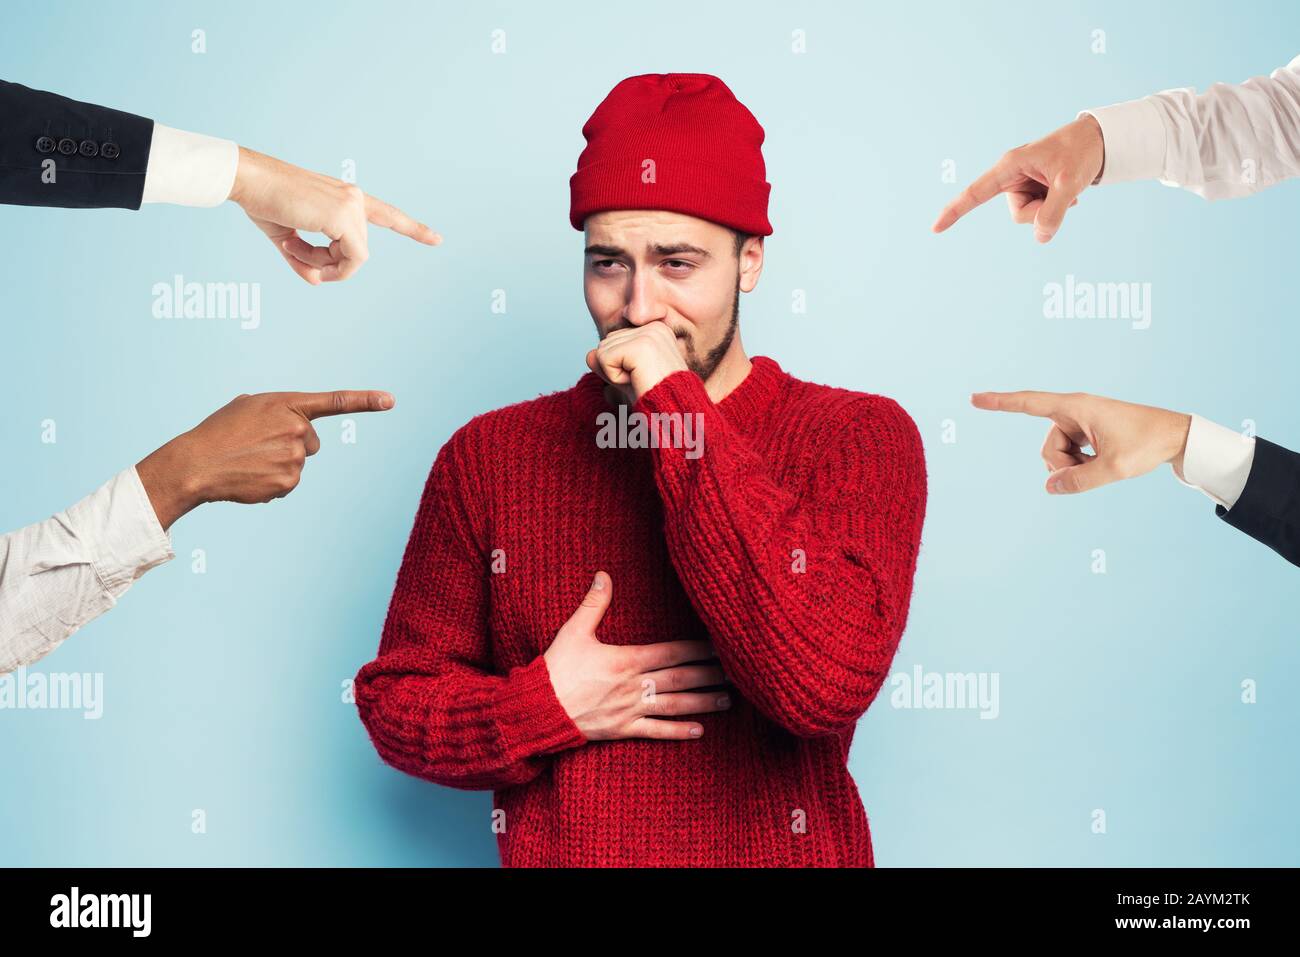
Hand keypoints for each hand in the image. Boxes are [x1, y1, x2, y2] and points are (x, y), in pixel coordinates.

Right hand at [135, 390, 394, 528]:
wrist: (196, 463)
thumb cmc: (219, 432)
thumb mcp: (248, 406)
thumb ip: (278, 410)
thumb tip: (295, 429)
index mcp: (288, 405)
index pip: (335, 402)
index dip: (365, 401)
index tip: (391, 400)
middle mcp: (298, 429)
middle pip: (312, 442)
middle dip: (291, 444)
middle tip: (258, 445)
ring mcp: (296, 457)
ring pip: (299, 463)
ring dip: (279, 463)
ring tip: (249, 460)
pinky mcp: (290, 482)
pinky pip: (290, 483)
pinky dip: (273, 482)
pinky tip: (251, 476)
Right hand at [228, 147, 440, 283]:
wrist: (248, 180)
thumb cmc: (263, 201)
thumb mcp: (286, 237)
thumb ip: (304, 260)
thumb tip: (318, 282)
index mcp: (344, 197)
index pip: (385, 213)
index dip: (412, 228)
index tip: (437, 239)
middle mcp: (353, 198)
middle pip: (358, 251)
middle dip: (330, 264)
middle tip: (295, 255)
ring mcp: (351, 205)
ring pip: (356, 258)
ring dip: (325, 265)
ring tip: (292, 248)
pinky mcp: (343, 217)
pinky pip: (350, 260)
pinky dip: (328, 266)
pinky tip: (297, 248)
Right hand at [544, 572, 732, 740]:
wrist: (537, 710)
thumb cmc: (555, 669)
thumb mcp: (573, 631)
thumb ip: (594, 603)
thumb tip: (603, 574)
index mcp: (627, 659)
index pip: (672, 652)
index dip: (699, 649)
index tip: (721, 645)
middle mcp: (635, 685)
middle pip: (681, 678)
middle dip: (710, 674)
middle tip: (738, 673)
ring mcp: (630, 710)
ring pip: (675, 705)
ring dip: (703, 702)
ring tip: (727, 699)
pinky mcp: (623, 729)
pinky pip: (656, 731)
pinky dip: (678, 731)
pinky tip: (699, 731)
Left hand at [585, 321, 687, 404]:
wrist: (675, 413)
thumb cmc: (656, 398)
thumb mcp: (627, 378)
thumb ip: (608, 364)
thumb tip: (589, 355)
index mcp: (656, 330)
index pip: (614, 341)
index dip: (621, 366)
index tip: (644, 376)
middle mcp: (654, 327)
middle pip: (606, 343)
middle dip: (616, 368)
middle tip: (642, 380)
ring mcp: (648, 334)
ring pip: (602, 351)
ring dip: (615, 374)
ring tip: (641, 380)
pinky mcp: (640, 345)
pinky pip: (604, 358)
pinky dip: (614, 377)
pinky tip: (637, 380)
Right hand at [932, 115, 1103, 242]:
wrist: (1098, 140)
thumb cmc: (1081, 152)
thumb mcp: (1070, 183)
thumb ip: (1054, 212)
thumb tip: (1040, 237)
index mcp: (1010, 166)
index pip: (976, 193)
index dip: (955, 211)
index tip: (935, 228)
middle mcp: (1012, 176)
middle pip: (1018, 214)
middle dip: (1042, 212)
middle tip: (1065, 192)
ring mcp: (1022, 185)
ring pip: (1029, 216)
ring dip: (1051, 209)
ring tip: (1067, 188)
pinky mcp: (1032, 190)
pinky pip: (1039, 212)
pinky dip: (1055, 207)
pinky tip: (1067, 191)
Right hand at [971, 390, 1190, 493]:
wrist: (1176, 436)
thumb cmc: (1148, 444)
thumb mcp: (1114, 468)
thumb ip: (1079, 480)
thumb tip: (1050, 487)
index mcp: (1076, 408)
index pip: (1029, 403)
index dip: (1000, 403)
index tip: (975, 399)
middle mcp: (1074, 412)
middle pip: (1047, 446)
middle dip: (1063, 464)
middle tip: (1095, 468)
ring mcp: (1081, 423)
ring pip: (1058, 453)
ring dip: (1074, 466)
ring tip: (1103, 464)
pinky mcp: (1088, 433)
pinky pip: (1070, 454)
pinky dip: (1082, 464)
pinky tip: (1104, 461)